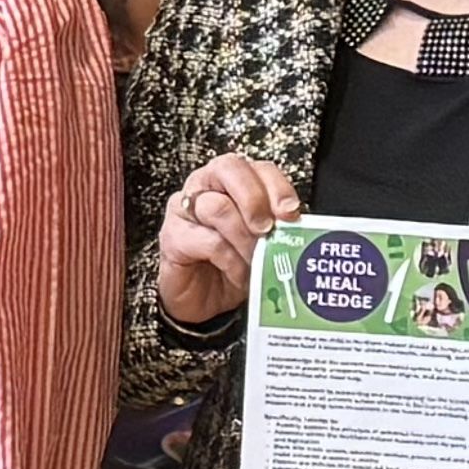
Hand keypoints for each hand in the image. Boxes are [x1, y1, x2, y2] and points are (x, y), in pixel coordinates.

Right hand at [157, 151, 307, 328]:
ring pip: (217, 206)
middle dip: (255, 199)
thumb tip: (297, 226)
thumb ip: (275, 228)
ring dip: (244, 237)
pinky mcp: (171, 238)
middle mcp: (204, 186)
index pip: (255, 167)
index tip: (291, 212)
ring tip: (256, 259)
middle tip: (268, 229)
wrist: (203, 301)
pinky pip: (207, 241)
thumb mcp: (262, 244)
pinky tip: (240, 274)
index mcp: (231, 182)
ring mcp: (183, 210)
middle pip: (229, 169)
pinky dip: (230, 260)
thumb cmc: (232, 265)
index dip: (276, 185)